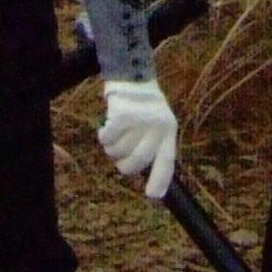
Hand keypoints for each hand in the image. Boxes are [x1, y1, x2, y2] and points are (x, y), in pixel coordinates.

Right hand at [98, 80, 178, 199]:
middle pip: (137, 161)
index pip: (166, 160)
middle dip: (124, 164)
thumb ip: (154, 145)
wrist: (131, 75)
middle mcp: (157, 127)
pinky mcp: (122, 116)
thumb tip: (144, 174)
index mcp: (168, 130)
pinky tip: (106, 127)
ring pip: (119, 151)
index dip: (160, 180)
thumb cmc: (142, 104)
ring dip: (111, 148)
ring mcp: (140, 121)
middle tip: (119, 157)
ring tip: (115, 135)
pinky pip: (107, 139)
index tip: (152, 196)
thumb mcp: (158, 122)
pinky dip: (103, 136)